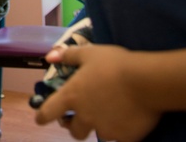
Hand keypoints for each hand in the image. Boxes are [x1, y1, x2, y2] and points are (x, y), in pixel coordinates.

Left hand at [35, 43, 160, 140]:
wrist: (146, 81)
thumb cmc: (114, 64)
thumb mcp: (89, 53)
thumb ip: (68, 56)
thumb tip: (49, 57)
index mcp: (72, 96)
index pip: (48, 112)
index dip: (42, 117)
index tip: (40, 119)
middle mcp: (85, 116)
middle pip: (74, 130)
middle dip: (75, 126)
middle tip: (81, 119)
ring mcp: (104, 128)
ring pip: (98, 135)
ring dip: (99, 128)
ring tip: (110, 116)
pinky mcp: (124, 137)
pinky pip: (119, 139)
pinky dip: (121, 133)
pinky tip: (128, 122)